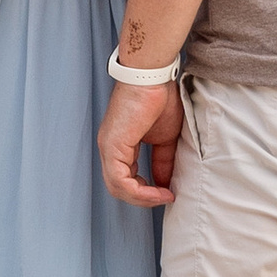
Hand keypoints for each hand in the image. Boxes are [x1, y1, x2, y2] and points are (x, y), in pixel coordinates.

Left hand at [98, 77, 183, 211]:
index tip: (167, 192)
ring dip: (143, 198)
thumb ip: (163, 161)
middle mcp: (109, 148)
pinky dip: (140, 192)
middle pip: (119, 187)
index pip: (125, 179)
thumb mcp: (165, 139)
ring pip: (118, 188)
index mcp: (120, 145)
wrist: (152, 78)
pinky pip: (120, 181)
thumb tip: (166, 183)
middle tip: (165, 197)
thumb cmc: (159, 99)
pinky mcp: (112, 146)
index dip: (146, 191)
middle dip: (144, 199)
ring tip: (163, 196)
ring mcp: (108, 147)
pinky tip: (159, 190)